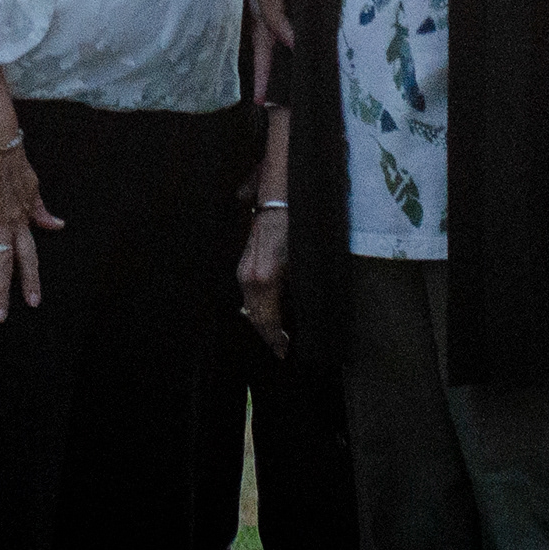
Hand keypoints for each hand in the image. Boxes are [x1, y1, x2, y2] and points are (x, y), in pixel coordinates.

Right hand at [0, 140, 63, 320]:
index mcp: (20, 223)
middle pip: (2, 266)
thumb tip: (58, 225)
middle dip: (1, 293)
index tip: (33, 302)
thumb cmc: (14, 164)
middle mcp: (2, 226)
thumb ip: (41, 212)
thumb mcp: (33, 189)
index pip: (28, 257)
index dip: (31, 280)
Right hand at [237, 205, 291, 356]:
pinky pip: (250, 292)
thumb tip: (297, 316)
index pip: (266, 321)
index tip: (284, 353)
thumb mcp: (304, 263)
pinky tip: (274, 310)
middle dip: (268, 334)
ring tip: (280, 333)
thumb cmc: (298, 227)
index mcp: (264, 279)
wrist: (282, 196)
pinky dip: (260, 305)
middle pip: (255, 317)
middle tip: (282, 348)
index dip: (275, 340)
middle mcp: (249, 277)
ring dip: (264, 320)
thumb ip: (298, 292)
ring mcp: (244, 269)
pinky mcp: (245, 263)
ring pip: (251, 305)